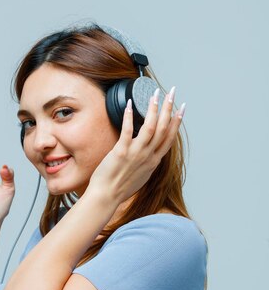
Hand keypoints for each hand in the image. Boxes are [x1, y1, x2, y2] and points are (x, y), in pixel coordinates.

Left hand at [87, 87, 184, 203]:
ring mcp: (135, 154)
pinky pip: (128, 131)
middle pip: (163, 129)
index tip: (181, 109)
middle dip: (169, 108)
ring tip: (155, 95)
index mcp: (154, 161)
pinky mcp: (121, 152)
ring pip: (150, 128)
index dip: (177, 122)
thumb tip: (150, 153)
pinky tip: (130, 104)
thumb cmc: (121, 188)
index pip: (169, 138)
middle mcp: (148, 156)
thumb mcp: (142, 176)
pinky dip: (130, 117)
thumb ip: (147, 163)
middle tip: (172, 92)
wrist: (107, 197)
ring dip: (153, 109)